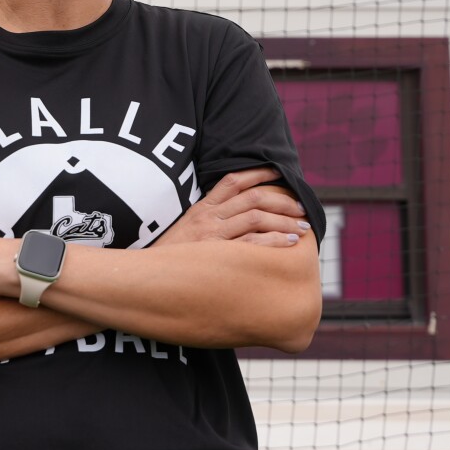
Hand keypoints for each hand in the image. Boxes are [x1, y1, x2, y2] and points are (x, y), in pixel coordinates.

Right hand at [158, 167, 309, 247]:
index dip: (259, 173)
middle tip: (302, 208)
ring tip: (303, 228)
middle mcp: (208, 216)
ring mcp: (212, 235)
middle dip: (283, 201)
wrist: (146, 275)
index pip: (233, 181)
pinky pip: (252, 244)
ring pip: (256, 218)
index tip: (280, 173)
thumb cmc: (170, 257)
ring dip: (284, 220)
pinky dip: (275, 241)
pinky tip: (290, 242)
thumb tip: (237, 218)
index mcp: (202, 207)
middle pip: (253, 198)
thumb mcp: (187, 230)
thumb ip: (209, 220)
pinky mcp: (216, 254)